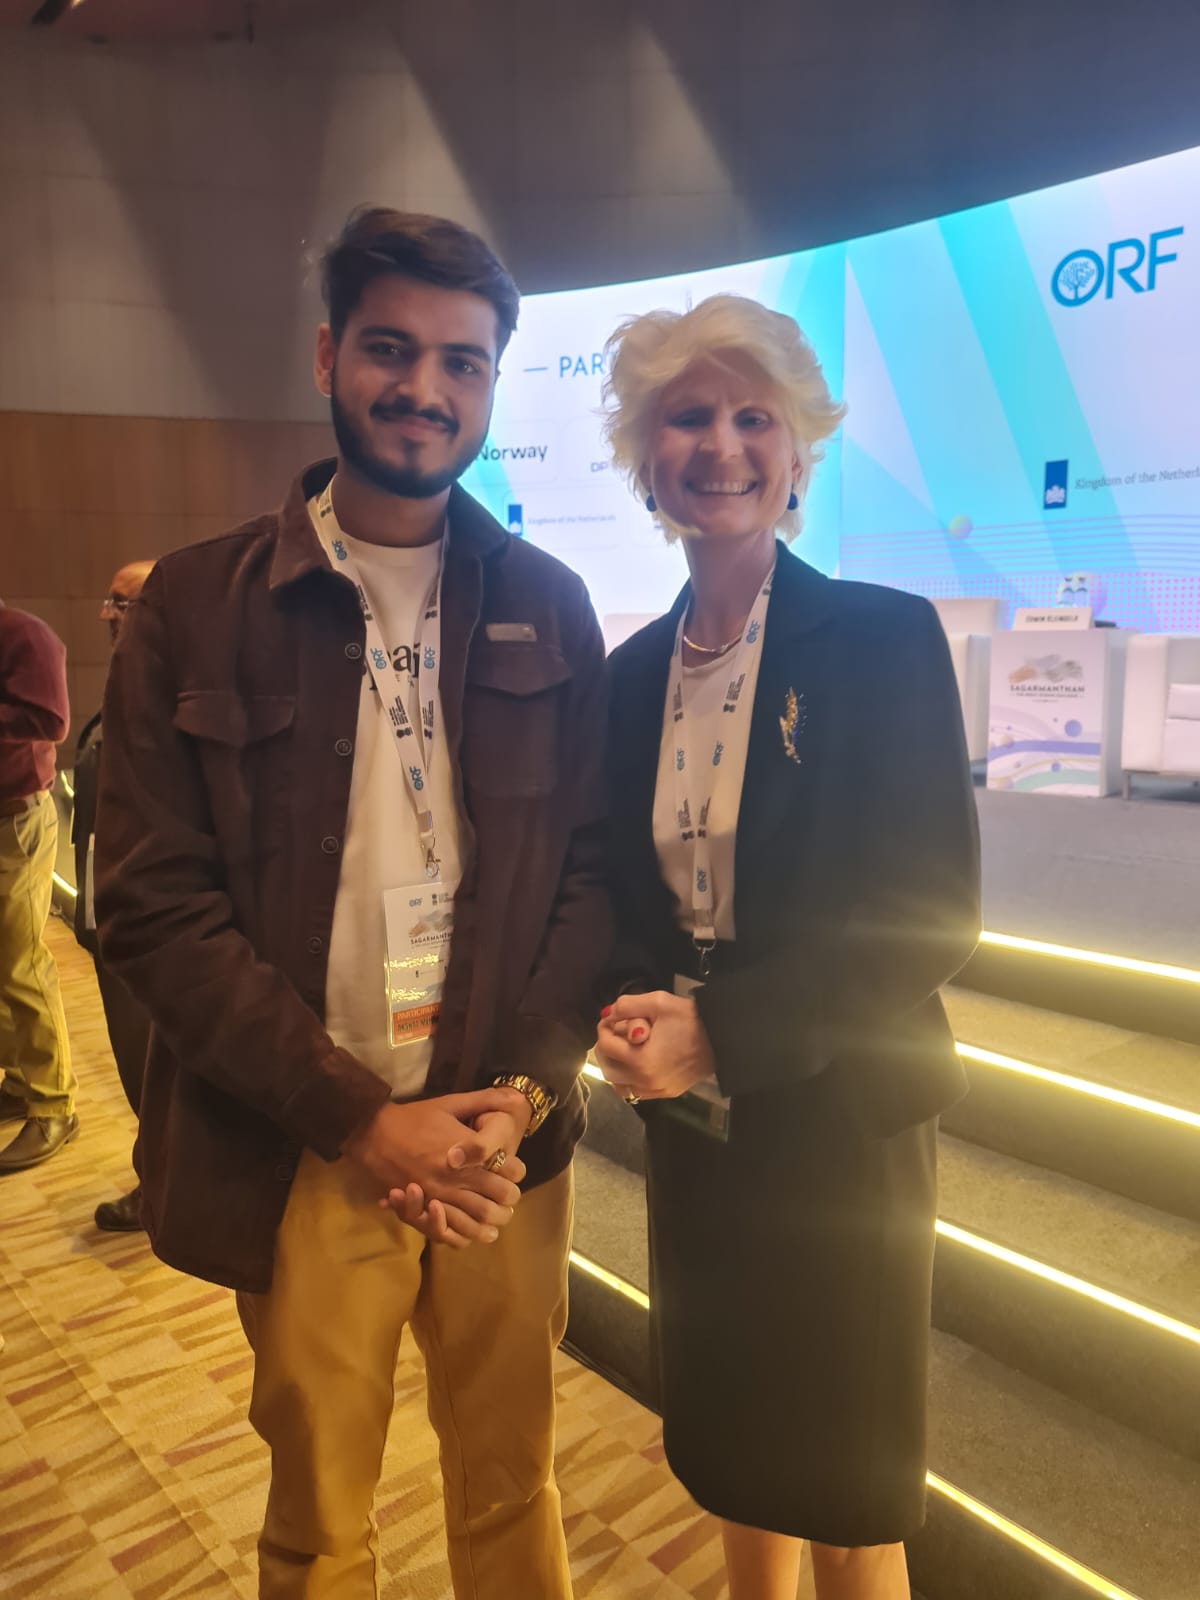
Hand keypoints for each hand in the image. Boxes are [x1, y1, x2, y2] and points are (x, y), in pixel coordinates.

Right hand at [344, 1091, 521, 1246]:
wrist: (375, 1133)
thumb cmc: (414, 1118)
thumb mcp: (450, 1103)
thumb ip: (484, 1100)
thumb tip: (514, 1097)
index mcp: (468, 1151)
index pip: (507, 1169)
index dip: (516, 1172)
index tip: (515, 1171)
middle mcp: (457, 1177)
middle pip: (499, 1197)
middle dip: (509, 1198)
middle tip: (511, 1197)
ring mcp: (440, 1195)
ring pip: (479, 1218)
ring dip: (494, 1220)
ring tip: (500, 1218)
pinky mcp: (423, 1208)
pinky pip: (450, 1230)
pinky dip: (466, 1234)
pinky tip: (475, 1232)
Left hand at [596, 991, 716, 1099]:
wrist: (723, 1039)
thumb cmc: (691, 1019)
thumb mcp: (659, 1002)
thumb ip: (628, 1005)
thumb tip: (608, 1013)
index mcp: (641, 1060)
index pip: (606, 1046)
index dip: (604, 1029)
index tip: (610, 1019)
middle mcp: (646, 1081)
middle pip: (608, 1068)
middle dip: (607, 1048)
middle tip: (615, 1032)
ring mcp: (657, 1091)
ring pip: (620, 1084)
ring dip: (616, 1065)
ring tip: (625, 1048)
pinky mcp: (667, 1093)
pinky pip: (636, 1091)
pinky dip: (630, 1079)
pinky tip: (637, 1063)